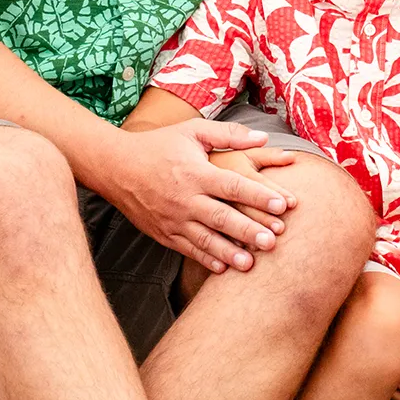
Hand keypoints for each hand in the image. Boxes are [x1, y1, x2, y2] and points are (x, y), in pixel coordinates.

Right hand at [93, 121, 298, 275]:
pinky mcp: (164, 233)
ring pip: (206, 240)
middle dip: (249, 230)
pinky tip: (224, 268)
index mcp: (196, 172)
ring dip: (229, 253)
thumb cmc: (159, 145)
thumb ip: (229, 135)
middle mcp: (186, 199)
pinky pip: (188, 249)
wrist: (116, 167)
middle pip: (223, 218)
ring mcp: (173, 219)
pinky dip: (206, 259)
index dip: (259, 196)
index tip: (283, 205)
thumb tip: (263, 138)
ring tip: (251, 264)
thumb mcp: (192, 131)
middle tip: (274, 242)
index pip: (233, 186)